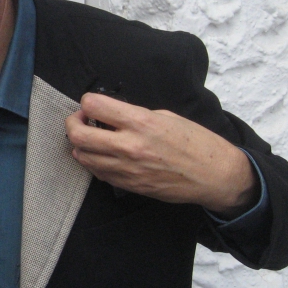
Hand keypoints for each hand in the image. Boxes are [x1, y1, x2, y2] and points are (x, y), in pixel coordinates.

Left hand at [65, 93, 256, 217]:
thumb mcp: (166, 116)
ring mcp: (127, 169)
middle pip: (78, 135)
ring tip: (90, 138)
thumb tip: (110, 115)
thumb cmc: (195, 142)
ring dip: (80, 145)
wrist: (214, 175)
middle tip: (81, 120)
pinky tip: (102, 155)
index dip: (87, 102)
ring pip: (83, 157)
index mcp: (140, 122)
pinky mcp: (129, 186)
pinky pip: (98, 173)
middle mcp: (129, 146)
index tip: (91, 104)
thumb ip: (134, 115)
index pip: (93, 105)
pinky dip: (93, 162)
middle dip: (73, 123)